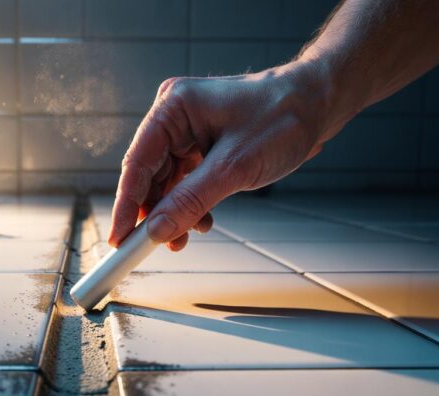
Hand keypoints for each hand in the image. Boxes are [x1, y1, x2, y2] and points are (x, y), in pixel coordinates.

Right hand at [109, 61, 337, 250]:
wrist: (318, 105)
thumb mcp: (235, 167)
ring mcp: (187, 129)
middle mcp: (174, 116)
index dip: (126, 205)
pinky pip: (184, 179)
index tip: (120, 239)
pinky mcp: (201, 143)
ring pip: (166, 181)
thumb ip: (191, 200)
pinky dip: (190, 203)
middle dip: (154, 212)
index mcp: (173, 107)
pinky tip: (201, 220)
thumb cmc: (283, 118)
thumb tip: (157, 230)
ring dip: (174, 211)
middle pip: (148, 174)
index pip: (137, 162)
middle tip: (154, 246)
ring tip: (186, 236)